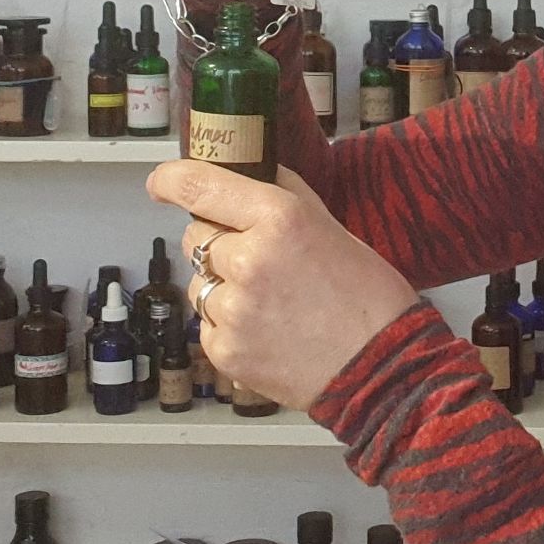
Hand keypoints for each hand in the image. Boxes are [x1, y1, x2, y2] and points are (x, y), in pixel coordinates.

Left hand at [148, 159, 417, 411]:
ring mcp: (233, 308)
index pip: (199, 185)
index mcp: (278, 218)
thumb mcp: (332, 228)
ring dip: (223, 288)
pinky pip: (207, 324)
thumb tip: (250, 176)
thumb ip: (284, 198)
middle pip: (196, 237)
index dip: (171, 180)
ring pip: (199, 283)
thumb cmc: (368, 298)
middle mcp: (248, 259)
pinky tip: (267, 330)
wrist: (380, 368)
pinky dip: (228, 326)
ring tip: (271, 304)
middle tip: (258, 262)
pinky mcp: (224, 349)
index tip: (162, 184)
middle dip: (218, 244)